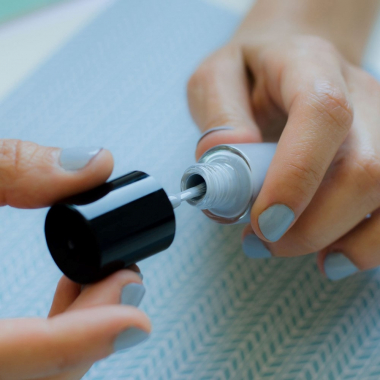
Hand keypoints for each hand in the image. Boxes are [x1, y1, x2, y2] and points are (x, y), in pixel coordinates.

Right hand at [0, 140, 149, 378]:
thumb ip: (13, 165)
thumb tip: (93, 164)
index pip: (15, 356)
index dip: (80, 341)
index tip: (135, 321)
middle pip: (40, 370)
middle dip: (94, 328)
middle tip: (127, 279)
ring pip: (38, 367)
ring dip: (82, 326)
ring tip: (110, 279)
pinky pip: (25, 351)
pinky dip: (61, 324)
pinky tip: (76, 290)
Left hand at [188, 0, 379, 280]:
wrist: (288, 61)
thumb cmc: (250, 74)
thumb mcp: (215, 80)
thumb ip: (218, 120)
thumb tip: (229, 172)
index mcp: (310, 66)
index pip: (323, 115)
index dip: (297, 176)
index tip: (264, 222)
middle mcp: (360, 95)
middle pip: (365, 169)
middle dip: (312, 225)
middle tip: (262, 241)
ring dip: (340, 241)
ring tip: (287, 248)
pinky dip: (367, 245)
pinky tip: (332, 256)